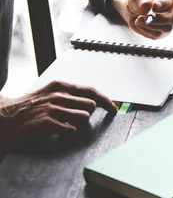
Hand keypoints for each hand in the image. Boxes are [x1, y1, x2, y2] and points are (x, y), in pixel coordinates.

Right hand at [0, 81, 116, 142]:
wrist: (2, 117)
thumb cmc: (27, 108)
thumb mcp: (48, 94)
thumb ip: (68, 96)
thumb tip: (92, 101)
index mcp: (60, 86)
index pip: (91, 91)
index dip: (106, 100)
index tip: (113, 108)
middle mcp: (58, 95)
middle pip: (91, 106)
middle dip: (88, 115)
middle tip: (75, 120)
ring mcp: (53, 109)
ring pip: (84, 118)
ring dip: (77, 125)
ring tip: (62, 126)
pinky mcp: (47, 123)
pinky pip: (71, 130)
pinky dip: (68, 133)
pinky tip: (56, 132)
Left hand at [110, 0, 172, 38]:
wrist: (134, 10)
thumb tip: (147, 5)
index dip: (165, 3)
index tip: (154, 6)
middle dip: (158, 18)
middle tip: (145, 17)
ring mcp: (171, 22)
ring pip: (167, 28)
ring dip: (150, 25)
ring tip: (138, 19)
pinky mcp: (164, 32)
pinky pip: (158, 35)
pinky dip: (146, 30)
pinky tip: (140, 24)